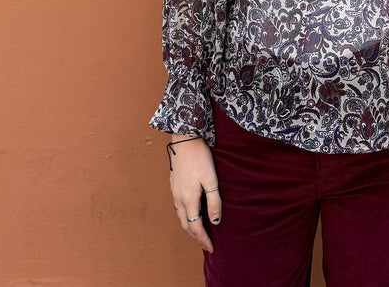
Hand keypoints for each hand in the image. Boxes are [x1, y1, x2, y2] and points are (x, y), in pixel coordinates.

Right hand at [169, 137, 221, 252]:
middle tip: (206, 244)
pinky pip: (178, 207)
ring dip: (190, 226)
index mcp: (188, 199)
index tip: (211, 248)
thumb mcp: (211, 180)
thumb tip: (215, 222)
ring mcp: (174, 191)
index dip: (203, 239)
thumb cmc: (200, 158)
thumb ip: (214, 201)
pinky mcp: (173, 184)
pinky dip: (186, 216)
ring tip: (200, 231)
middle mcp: (178, 198)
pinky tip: (192, 212)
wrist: (184, 139)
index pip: (195, 227)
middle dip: (196, 236)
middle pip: (186, 225)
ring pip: (181, 216)